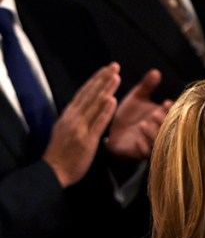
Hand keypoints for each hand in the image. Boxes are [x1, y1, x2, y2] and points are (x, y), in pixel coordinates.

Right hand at [42, 62, 120, 187]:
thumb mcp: (66, 130)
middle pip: (90, 94)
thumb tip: (84, 107)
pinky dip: (105, 111)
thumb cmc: (62, 153)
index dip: (95, 80)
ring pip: (94, 105)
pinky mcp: (87, 140)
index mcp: (69, 115)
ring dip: (106, 89)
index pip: (84, 93)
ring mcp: (80, 128)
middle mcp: (73, 118)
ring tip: (116, 77)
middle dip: (103, 79)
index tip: (106, 70)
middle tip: (115, 66)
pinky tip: (112, 100)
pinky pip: (97, 123)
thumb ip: (75, 118)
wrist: (54, 171)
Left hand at [105, 68, 172, 160]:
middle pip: (168, 128)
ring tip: (144, 124)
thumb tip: (156, 72)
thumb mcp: (136, 97)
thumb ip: (146, 86)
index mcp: (162, 116)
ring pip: (159, 141)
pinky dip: (143, 147)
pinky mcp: (140, 153)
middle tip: (156, 114)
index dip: (171, 110)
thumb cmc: (128, 114)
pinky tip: (138, 140)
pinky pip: (146, 153)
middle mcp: (159, 130)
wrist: (110, 131)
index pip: (172, 114)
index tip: (167, 103)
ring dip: (153, 134)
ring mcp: (151, 142)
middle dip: (163, 122)